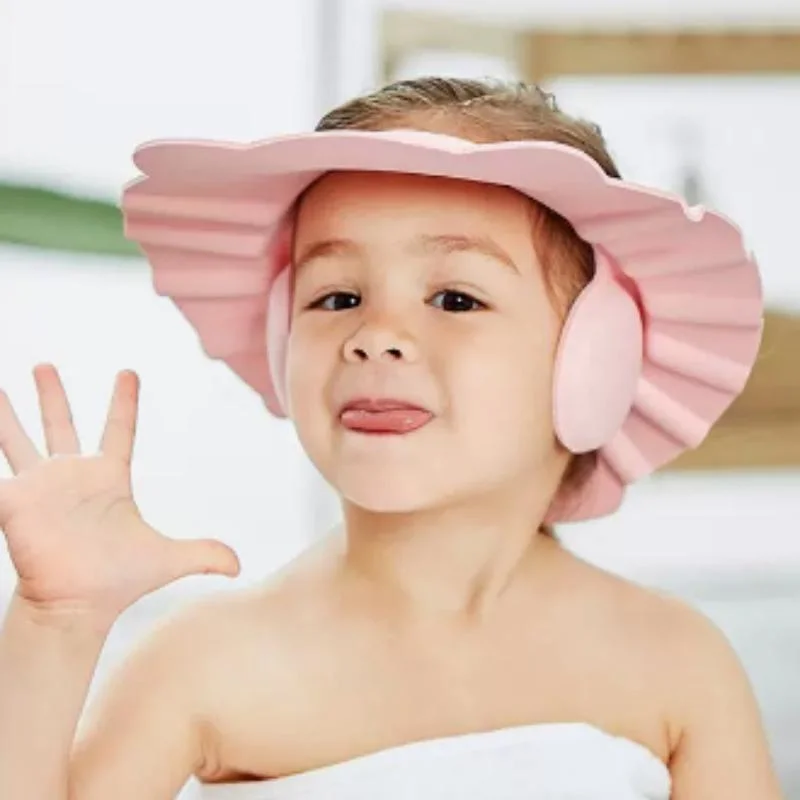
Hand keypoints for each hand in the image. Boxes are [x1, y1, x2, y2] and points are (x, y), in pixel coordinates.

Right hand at [0, 365, 239, 623]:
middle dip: (52, 395)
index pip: (119, 430)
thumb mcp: (169, 560)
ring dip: (5, 414)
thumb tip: (239, 566)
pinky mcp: (14, 503)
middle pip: (60, 425)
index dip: (124, 402)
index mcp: (108, 478)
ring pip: (17, 440)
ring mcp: (39, 488)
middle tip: (44, 365)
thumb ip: (204, 554)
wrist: (77, 608)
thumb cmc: (118, 583)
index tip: (128, 372)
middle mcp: (71, 476)